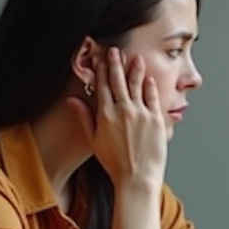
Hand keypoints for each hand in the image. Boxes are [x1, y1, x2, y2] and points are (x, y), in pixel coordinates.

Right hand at [67, 47, 168, 186]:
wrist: (136, 178)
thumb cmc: (114, 163)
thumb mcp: (94, 140)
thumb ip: (84, 116)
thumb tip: (72, 100)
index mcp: (105, 115)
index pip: (102, 86)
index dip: (101, 71)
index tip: (100, 59)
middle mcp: (123, 110)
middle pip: (118, 81)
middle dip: (116, 64)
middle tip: (115, 50)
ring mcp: (141, 113)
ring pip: (137, 85)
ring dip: (135, 70)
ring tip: (135, 57)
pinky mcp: (156, 119)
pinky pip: (152, 98)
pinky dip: (150, 87)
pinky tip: (149, 78)